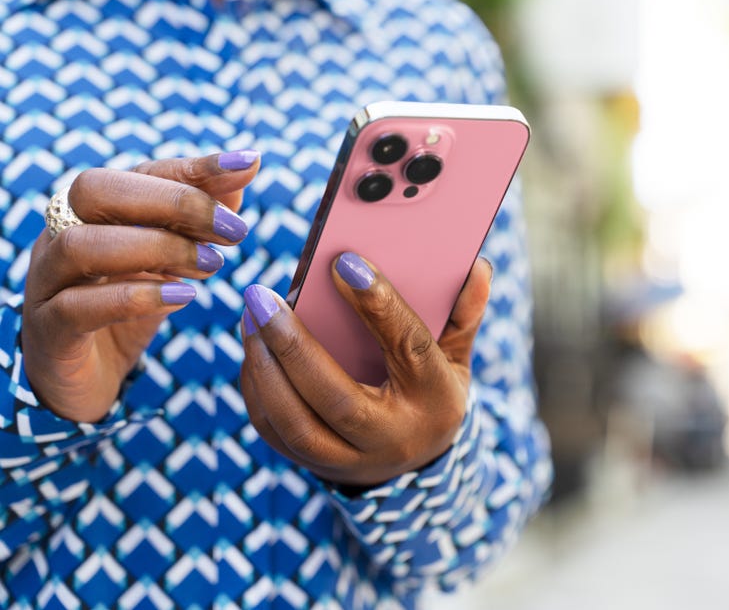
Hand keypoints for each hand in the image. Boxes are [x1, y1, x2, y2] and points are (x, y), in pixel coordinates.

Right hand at [22, 152, 258, 422]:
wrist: (87, 379)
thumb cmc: (131, 308)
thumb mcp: (174, 260)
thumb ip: (205, 215)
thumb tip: (247, 165)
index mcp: (95, 212)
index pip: (140, 171)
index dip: (195, 168)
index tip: (248, 164)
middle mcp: (62, 235)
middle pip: (95, 190)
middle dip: (172, 203)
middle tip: (232, 231)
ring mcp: (48, 282)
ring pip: (81, 244)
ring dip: (156, 248)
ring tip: (211, 265)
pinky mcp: (49, 331)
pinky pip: (77, 306)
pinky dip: (135, 297)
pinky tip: (183, 296)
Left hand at [239, 253, 492, 486]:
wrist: (415, 464)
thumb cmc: (432, 392)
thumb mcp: (456, 356)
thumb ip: (463, 314)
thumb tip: (478, 267)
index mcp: (435, 400)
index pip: (409, 349)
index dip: (379, 305)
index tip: (343, 263)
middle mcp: (392, 439)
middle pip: (337, 398)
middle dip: (294, 346)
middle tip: (262, 297)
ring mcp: (350, 460)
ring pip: (296, 423)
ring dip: (265, 369)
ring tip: (249, 318)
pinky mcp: (314, 465)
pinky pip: (274, 430)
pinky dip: (257, 388)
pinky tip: (251, 349)